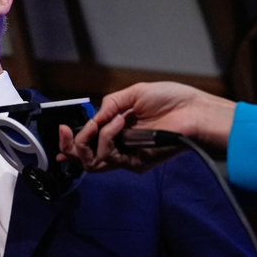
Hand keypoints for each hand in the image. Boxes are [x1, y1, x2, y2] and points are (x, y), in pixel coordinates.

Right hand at [57, 81, 235, 172]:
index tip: (61, 133)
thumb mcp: (133, 94)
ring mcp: (130, 157)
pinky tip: (120, 121)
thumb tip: (90, 118)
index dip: (71, 144)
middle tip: (67, 133)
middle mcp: (122, 146)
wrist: (195, 110)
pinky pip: (111, 156)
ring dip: (92, 137)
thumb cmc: (172, 100)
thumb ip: (109, 105)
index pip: (90, 144)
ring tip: (109, 118)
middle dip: (72, 147)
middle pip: (86, 159)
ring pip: (94, 161)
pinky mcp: (138, 162)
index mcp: (120, 131)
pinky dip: (109, 136)